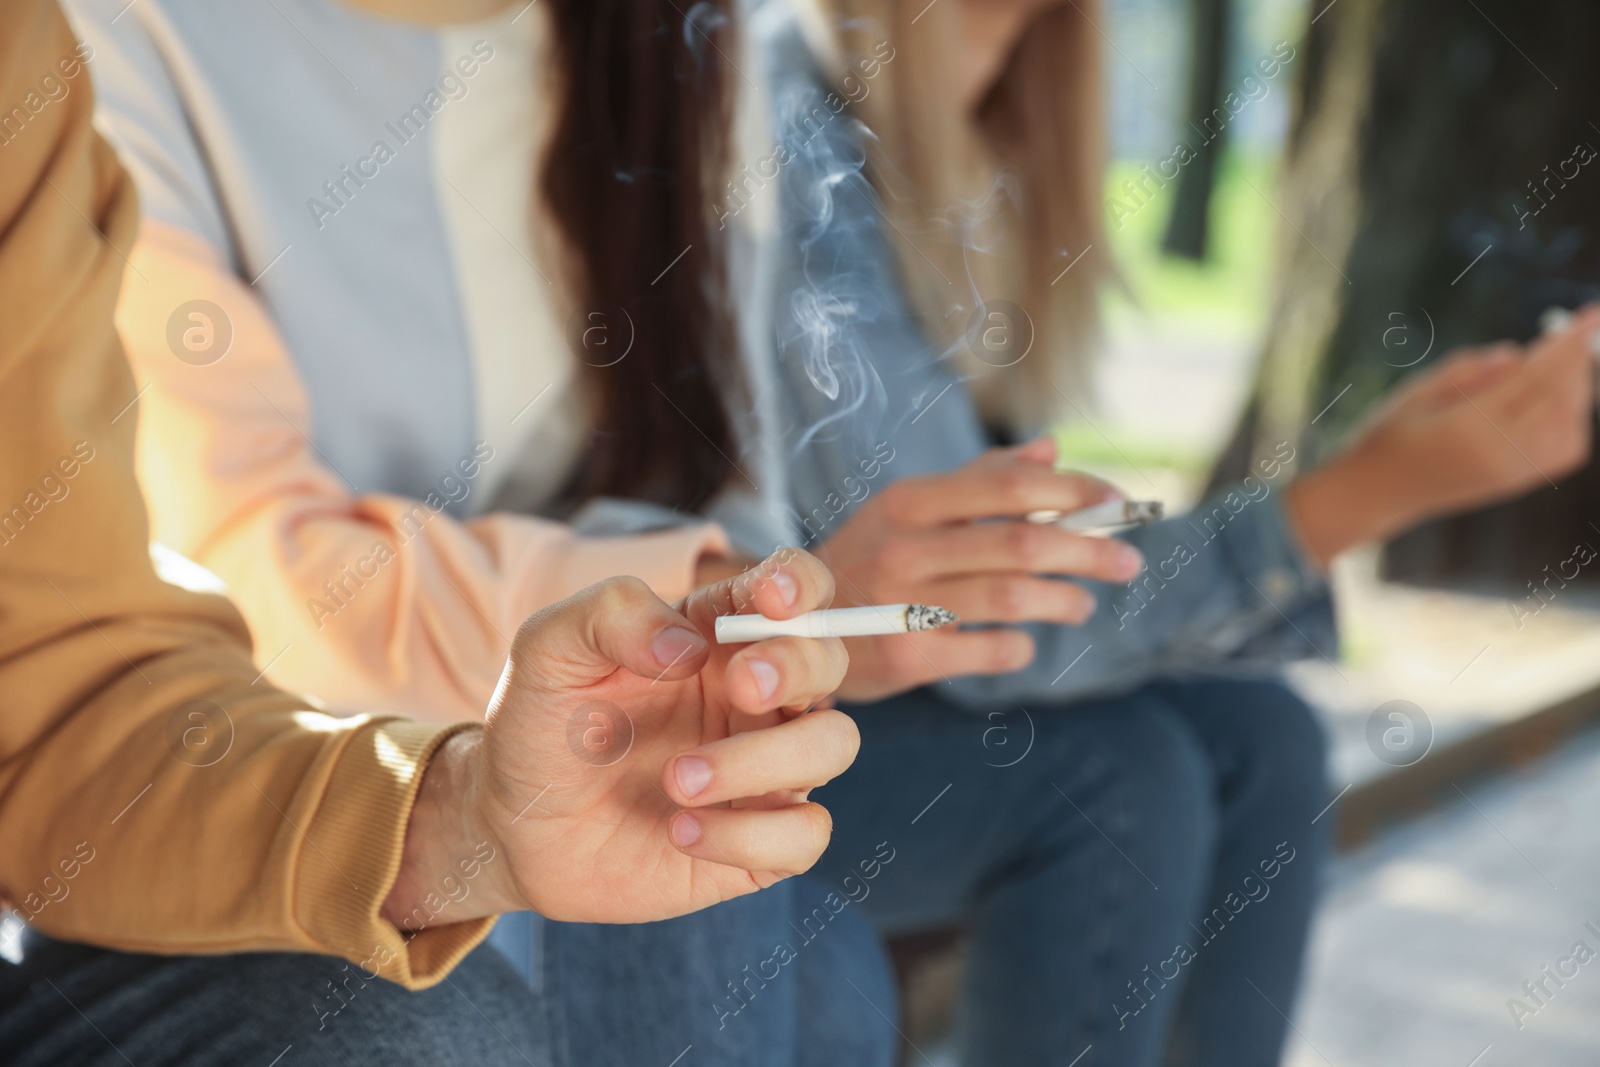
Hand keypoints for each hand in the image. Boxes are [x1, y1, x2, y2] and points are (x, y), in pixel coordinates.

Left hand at [381, 549, 855, 928]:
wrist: (514, 825)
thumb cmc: (541, 725)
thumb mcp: (548, 651)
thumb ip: (610, 615)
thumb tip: (690, 645)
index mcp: (718, 634)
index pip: (794, 589)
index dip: (800, 584)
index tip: (769, 600)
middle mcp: (756, 696)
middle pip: (829, 661)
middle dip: (796, 667)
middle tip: (740, 686)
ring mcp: (765, 768)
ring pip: (833, 745)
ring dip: (766, 760)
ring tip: (677, 782)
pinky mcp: (760, 840)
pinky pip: (805, 834)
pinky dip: (751, 834)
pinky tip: (680, 832)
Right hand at [816, 438, 1143, 700]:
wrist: (789, 626)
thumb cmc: (869, 558)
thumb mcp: (910, 509)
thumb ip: (980, 479)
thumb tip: (1051, 449)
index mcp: (911, 500)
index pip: (1009, 485)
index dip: (1074, 491)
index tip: (1118, 503)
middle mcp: (905, 545)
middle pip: (1022, 542)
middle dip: (1089, 551)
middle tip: (1129, 562)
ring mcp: (901, 603)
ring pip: (1011, 598)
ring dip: (1063, 600)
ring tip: (1082, 605)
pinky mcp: (903, 656)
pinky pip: (987, 650)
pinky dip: (1019, 647)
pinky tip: (1024, 642)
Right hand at [1287, 306, 1599, 566]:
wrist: (1377, 493)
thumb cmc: (1389, 434)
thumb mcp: (1415, 390)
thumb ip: (1468, 369)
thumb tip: (1516, 354)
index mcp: (1469, 425)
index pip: (1535, 376)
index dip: (1568, 343)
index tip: (1592, 314)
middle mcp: (1499, 452)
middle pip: (1560, 397)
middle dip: (1578, 358)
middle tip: (1582, 330)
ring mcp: (1512, 472)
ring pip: (1571, 422)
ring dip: (1577, 387)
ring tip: (1563, 364)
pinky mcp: (1518, 483)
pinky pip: (1568, 448)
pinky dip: (1574, 419)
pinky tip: (1557, 402)